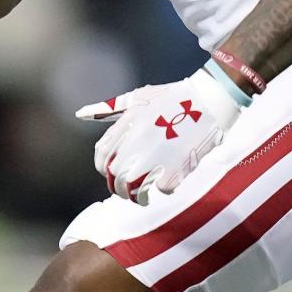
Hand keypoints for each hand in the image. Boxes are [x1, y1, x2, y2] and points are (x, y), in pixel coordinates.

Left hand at [76, 67, 242, 205]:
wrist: (212, 96)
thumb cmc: (176, 95)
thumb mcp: (139, 97)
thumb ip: (109, 108)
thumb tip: (80, 113)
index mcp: (127, 124)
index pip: (102, 156)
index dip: (104, 169)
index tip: (113, 173)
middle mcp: (136, 141)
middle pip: (115, 176)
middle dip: (119, 186)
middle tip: (129, 190)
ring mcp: (155, 155)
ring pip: (133, 188)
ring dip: (137, 196)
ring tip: (145, 197)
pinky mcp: (176, 165)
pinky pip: (163, 189)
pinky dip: (166, 189)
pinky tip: (171, 182)